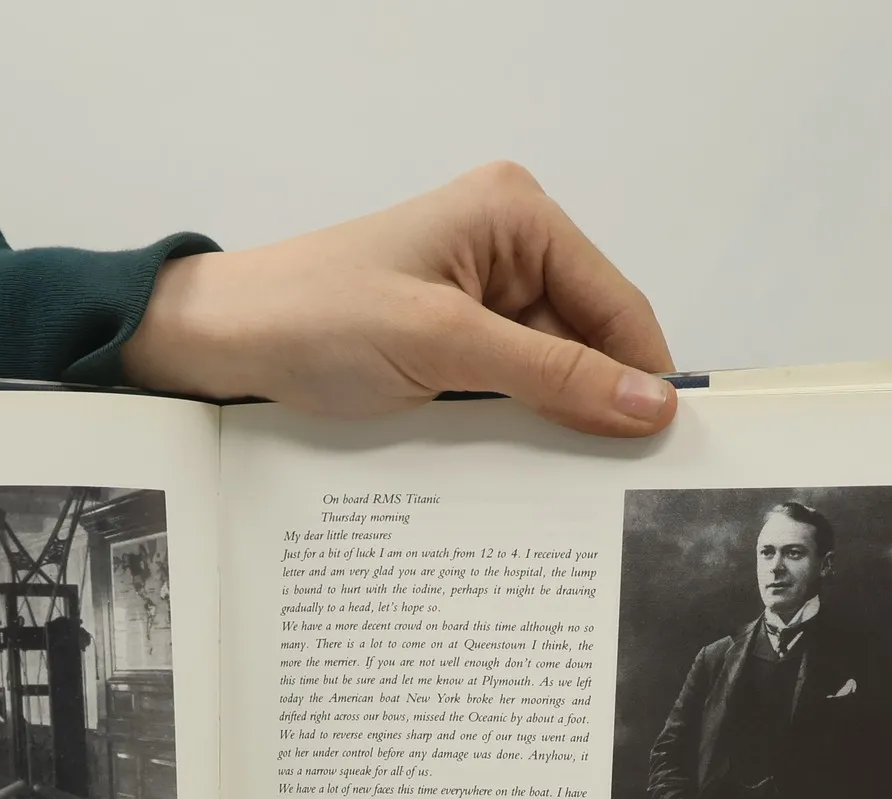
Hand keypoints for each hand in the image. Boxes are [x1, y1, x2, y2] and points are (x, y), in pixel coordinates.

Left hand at [123, 161, 675, 435]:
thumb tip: (651, 405)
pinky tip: (519, 474)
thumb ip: (551, 375)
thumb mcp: (445, 346)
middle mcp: (508, 246)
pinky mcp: (449, 343)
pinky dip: (513, 429)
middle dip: (597, 405)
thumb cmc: (319, 320)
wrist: (224, 343)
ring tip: (569, 489)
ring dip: (552, 426)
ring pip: (548, 375)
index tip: (666, 450)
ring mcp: (477, 298)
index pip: (615, 302)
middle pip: (587, 341)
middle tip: (619, 488)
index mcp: (518, 215)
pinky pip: (506, 391)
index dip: (643, 374)